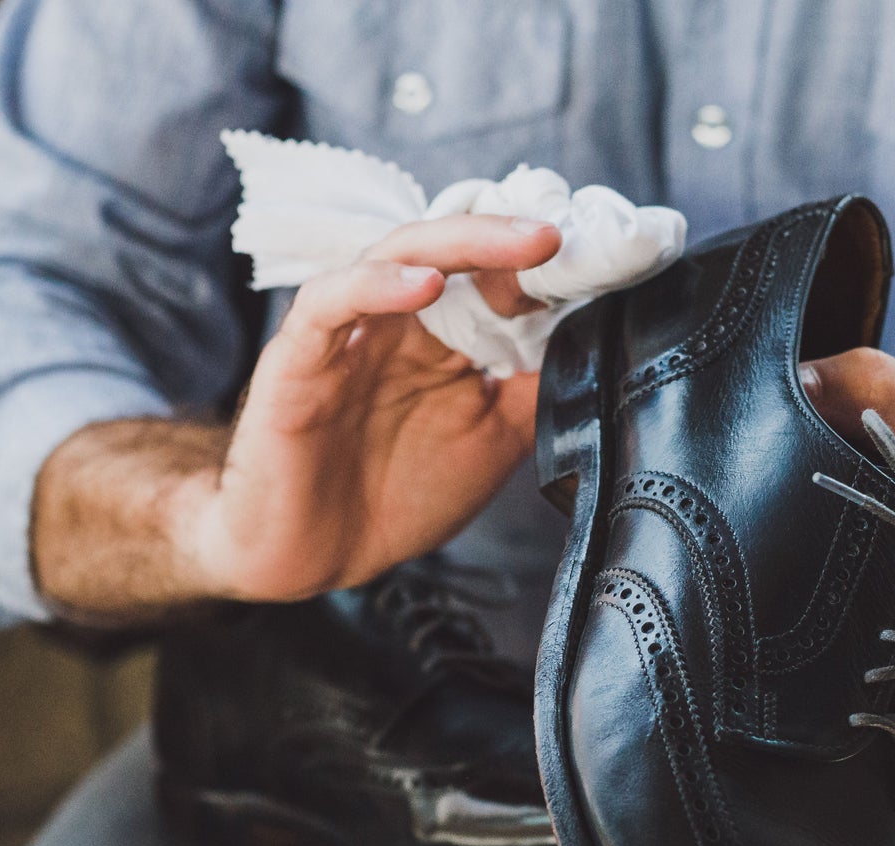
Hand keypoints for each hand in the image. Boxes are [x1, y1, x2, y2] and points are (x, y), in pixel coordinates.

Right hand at [186, 215, 560, 600]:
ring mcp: (348, 336)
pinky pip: (328, 302)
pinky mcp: (298, 360)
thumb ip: (532, 393)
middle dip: (511, 237)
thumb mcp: (490, 445)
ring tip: (520, 246)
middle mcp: (396, 325)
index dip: (541, 265)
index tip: (596, 265)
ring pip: (395, 254)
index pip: (492, 275)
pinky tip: (423, 286)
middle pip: (451, 248)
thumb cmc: (390, 500)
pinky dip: (376, 284)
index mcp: (442, 342)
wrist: (313, 560)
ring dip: (462, 243)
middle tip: (561, 238)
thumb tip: (593, 341)